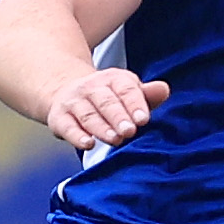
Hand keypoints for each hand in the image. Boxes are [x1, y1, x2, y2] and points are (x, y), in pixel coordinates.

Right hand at [42, 68, 169, 149]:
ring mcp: (74, 102)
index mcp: (113, 79)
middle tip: (130, 131)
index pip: (126, 89)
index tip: (143, 119)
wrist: (65, 91)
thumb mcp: (127, 92)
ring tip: (115, 140)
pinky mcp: (59, 117)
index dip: (135, 104)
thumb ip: (146, 95)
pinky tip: (87, 144)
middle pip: (107, 102)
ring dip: (102, 128)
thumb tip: (164, 89)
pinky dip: (77, 136)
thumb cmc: (107, 97)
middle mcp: (92, 88)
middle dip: (119, 117)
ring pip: (88, 115)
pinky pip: (67, 126)